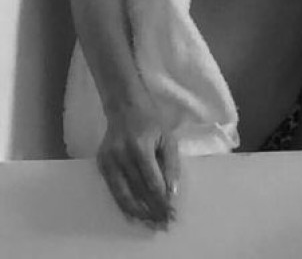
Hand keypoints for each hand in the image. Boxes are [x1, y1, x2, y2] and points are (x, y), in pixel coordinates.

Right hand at [97, 102, 179, 229]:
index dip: (162, 200)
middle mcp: (122, 154)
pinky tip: (134, 213)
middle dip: (152, 209)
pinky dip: (123, 204)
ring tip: (150, 222)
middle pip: (138, 190)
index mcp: (140, 146)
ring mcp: (109, 159)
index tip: (171, 212)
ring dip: (138, 212)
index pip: (152, 181)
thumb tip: (171, 192)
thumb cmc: (151, 120)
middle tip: (163, 222)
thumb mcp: (167, 137)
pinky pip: (113, 189)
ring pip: (123, 194)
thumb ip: (171, 165)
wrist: (125, 105)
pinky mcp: (102, 163)